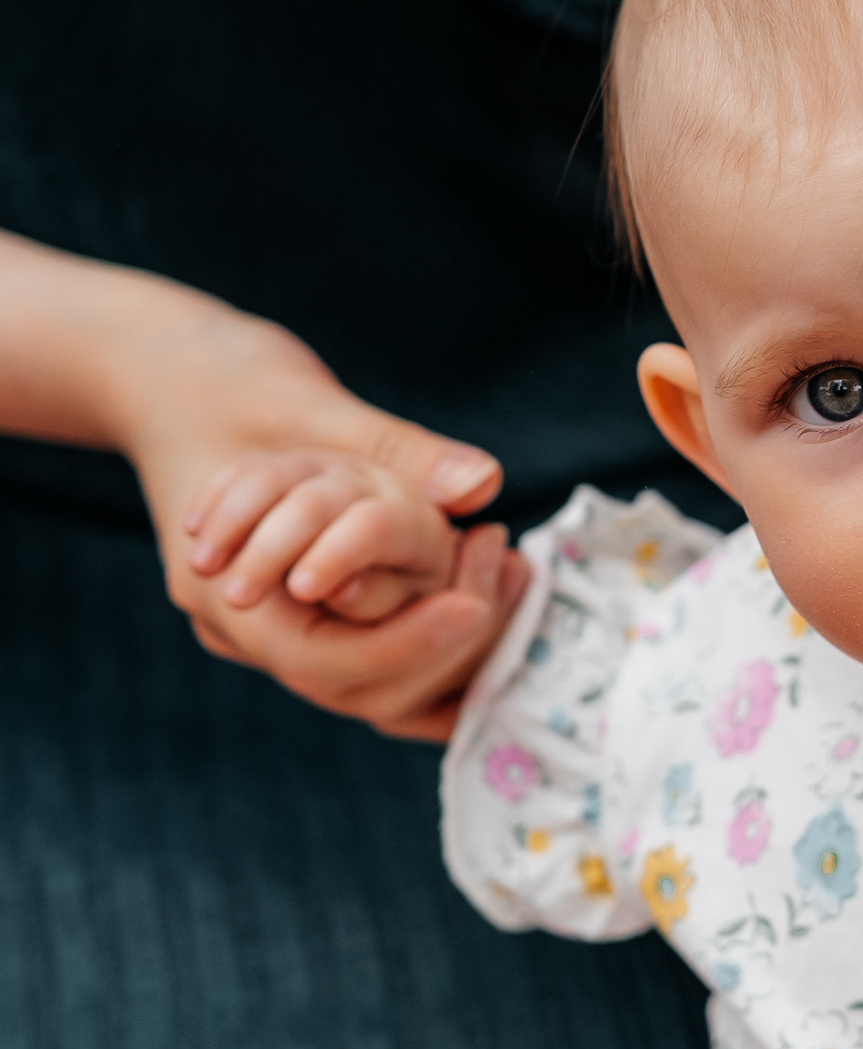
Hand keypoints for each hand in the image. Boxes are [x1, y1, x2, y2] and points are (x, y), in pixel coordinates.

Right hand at [0, 233, 527, 740]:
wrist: (169, 374)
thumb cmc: (230, 384)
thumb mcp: (315, 407)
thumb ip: (399, 451)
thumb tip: (481, 486)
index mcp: (220, 588)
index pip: (321, 658)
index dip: (402, 641)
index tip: (472, 605)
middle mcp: (230, 616)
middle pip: (341, 674)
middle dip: (425, 639)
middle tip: (507, 574)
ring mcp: (250, 611)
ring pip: (349, 660)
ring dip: (425, 627)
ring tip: (505, 569)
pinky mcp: (278, 595)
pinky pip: (348, 630)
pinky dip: (409, 612)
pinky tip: (474, 580)